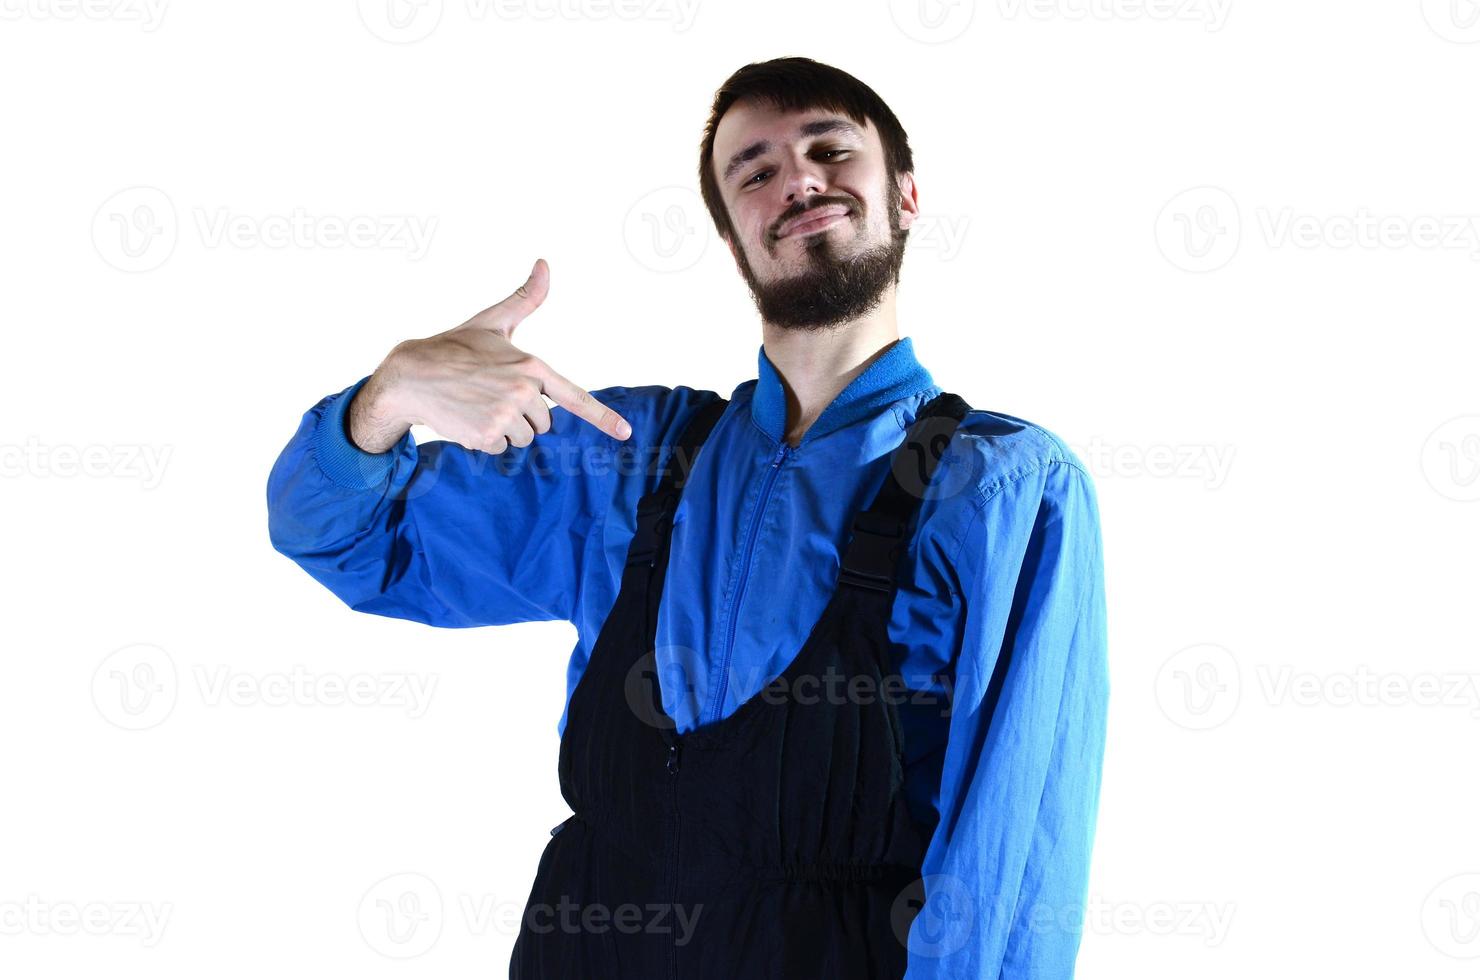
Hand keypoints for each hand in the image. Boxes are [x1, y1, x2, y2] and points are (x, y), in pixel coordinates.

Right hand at [350, 259, 631, 453]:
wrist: (410, 375)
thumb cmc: (454, 347)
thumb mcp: (493, 322)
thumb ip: (525, 298)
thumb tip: (544, 263)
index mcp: (532, 365)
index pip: (575, 397)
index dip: (603, 418)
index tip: (626, 434)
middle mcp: (523, 390)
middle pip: (544, 424)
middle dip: (522, 416)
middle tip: (492, 396)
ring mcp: (506, 414)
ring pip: (523, 438)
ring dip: (504, 430)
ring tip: (478, 406)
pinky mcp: (487, 434)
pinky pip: (501, 449)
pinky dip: (485, 440)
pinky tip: (467, 419)